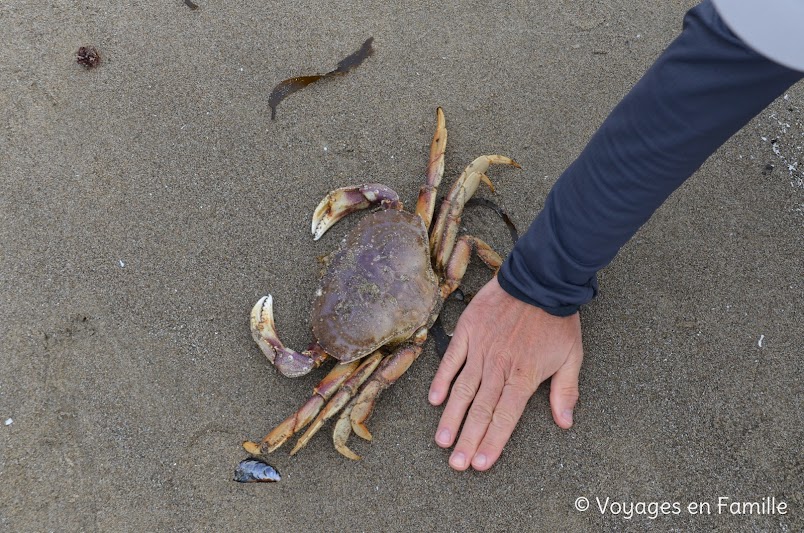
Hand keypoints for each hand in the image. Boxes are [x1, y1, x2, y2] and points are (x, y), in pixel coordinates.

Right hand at [428, 276, 582, 470]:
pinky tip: (435, 400)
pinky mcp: (469, 332)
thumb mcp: (572, 356)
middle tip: (456, 464)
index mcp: (524, 375)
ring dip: (452, 418)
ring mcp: (481, 349)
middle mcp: (500, 366)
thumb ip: (565, 390)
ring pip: (463, 390)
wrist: (539, 278)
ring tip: (443, 441)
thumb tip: (565, 422)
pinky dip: (443, 380)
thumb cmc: (557, 319)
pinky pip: (452, 359)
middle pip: (481, 409)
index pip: (505, 416)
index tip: (481, 464)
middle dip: (468, 439)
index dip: (493, 442)